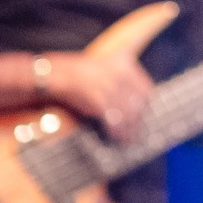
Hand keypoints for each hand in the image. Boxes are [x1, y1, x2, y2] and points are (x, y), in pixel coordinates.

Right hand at [44, 51, 158, 141]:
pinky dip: (117, 131)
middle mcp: (120, 73)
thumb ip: (122, 81)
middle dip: (139, 121)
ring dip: (129, 130)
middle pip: (139, 103)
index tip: (144, 117)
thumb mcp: (105, 67)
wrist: (56, 74)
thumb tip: (137, 105)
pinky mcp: (98, 99)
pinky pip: (113, 119)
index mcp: (124, 62)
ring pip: (128, 114)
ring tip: (129, 140)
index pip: (146, 88)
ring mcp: (109, 86)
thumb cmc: (80, 73)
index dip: (146, 106)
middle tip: (138, 134)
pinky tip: (117, 137)